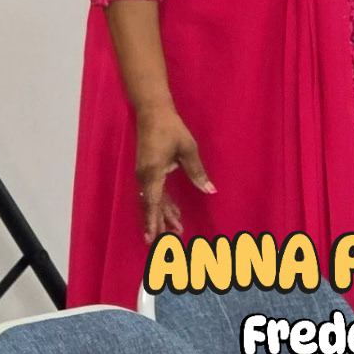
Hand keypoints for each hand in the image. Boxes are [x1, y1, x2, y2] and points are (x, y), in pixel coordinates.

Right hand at [135, 100, 215, 241]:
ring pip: (152, 201)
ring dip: (162, 215)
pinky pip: (154, 192)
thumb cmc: (171, 129)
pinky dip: (162, 204)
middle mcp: (145, 178)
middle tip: (167, 242)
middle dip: (159, 224)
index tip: (154, 238)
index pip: (154, 203)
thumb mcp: (188, 149)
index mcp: (153, 174)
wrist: (152, 112)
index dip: (154, 221)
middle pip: (151, 206)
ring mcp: (144, 175)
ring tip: (174, 230)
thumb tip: (209, 190)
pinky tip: (172, 212)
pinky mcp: (147, 171)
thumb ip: (197, 172)